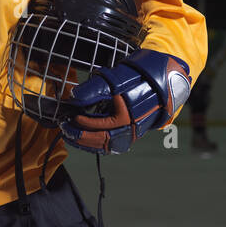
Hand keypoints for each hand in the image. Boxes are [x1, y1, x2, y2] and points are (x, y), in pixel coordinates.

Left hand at [59, 49, 191, 153]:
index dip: (83, 122)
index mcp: (127, 117)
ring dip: (85, 143)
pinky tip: (83, 141)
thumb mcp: (116, 80)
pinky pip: (109, 146)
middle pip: (101, 139)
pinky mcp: (128, 137)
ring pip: (104, 146)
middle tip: (66, 129)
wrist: (159, 87)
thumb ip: (94, 88)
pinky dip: (95, 145)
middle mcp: (129, 130)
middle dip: (81, 136)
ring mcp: (129, 135)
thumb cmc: (138, 80)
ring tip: (70, 136)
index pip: (100, 125)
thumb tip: (75, 96)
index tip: (72, 116)